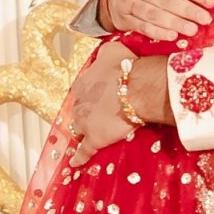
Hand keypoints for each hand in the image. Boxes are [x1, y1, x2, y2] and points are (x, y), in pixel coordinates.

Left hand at [65, 49, 173, 168]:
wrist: (137, 87)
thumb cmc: (126, 67)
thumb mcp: (111, 50)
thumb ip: (104, 54)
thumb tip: (104, 54)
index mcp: (82, 83)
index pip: (81, 91)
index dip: (89, 94)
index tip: (96, 95)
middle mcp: (79, 103)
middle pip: (77, 110)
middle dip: (84, 112)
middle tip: (93, 114)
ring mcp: (85, 123)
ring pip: (78, 128)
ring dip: (81, 130)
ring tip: (85, 134)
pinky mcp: (94, 139)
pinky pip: (84, 151)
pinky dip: (79, 157)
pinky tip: (76, 162)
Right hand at [101, 0, 211, 42]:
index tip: (210, 2)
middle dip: (187, 10)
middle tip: (205, 19)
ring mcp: (127, 2)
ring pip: (153, 14)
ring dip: (175, 23)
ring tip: (192, 30)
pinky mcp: (124, 18)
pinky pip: (143, 27)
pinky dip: (158, 32)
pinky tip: (172, 36)